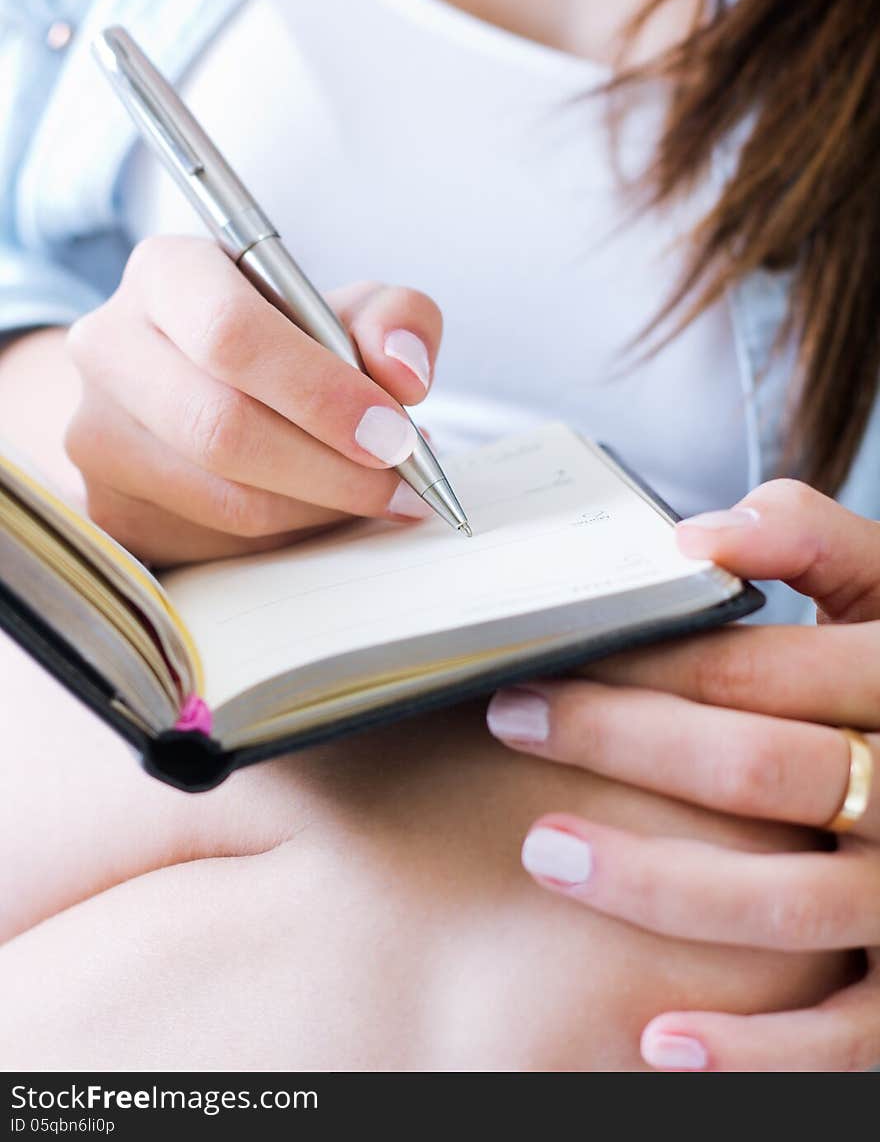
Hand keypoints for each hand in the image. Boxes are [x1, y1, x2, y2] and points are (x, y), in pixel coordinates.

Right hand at [64, 235, 441, 563]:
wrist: (191, 387)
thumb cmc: (285, 343)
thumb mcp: (350, 310)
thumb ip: (397, 321)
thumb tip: (403, 372)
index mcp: (169, 274)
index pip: (232, 334)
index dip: (320, 393)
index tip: (392, 433)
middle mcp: (111, 347)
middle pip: (221, 428)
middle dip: (330, 467)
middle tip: (399, 482)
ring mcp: (96, 433)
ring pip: (223, 499)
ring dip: (318, 508)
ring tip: (373, 494)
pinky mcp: (108, 506)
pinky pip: (215, 541)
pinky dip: (288, 532)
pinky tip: (321, 507)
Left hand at [487, 479, 879, 1070]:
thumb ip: (812, 538)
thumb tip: (700, 537)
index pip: (757, 671)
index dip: (644, 663)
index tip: (548, 656)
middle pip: (753, 770)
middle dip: (617, 742)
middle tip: (512, 717)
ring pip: (783, 904)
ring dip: (653, 885)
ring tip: (543, 850)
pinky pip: (845, 1038)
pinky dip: (756, 1049)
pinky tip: (659, 1041)